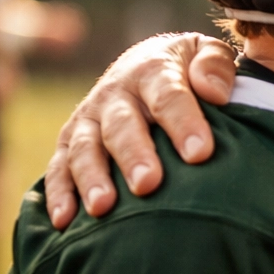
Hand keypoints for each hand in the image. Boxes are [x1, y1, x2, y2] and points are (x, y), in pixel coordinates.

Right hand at [45, 33, 236, 228]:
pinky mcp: (71, 142)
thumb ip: (214, 65)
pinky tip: (64, 221)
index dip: (183, 123)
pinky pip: (59, 168)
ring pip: (85, 149)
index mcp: (152, 70)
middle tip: (148, 184)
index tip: (200, 153)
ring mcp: (89, 119)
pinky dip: (58, 194)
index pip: (168, 95)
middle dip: (134, 156)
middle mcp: (115, 94)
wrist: (147, 64)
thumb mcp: (205, 52)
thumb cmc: (189, 69)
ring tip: (103, 207)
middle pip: (122, 126)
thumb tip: (214, 92)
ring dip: (92, 178)